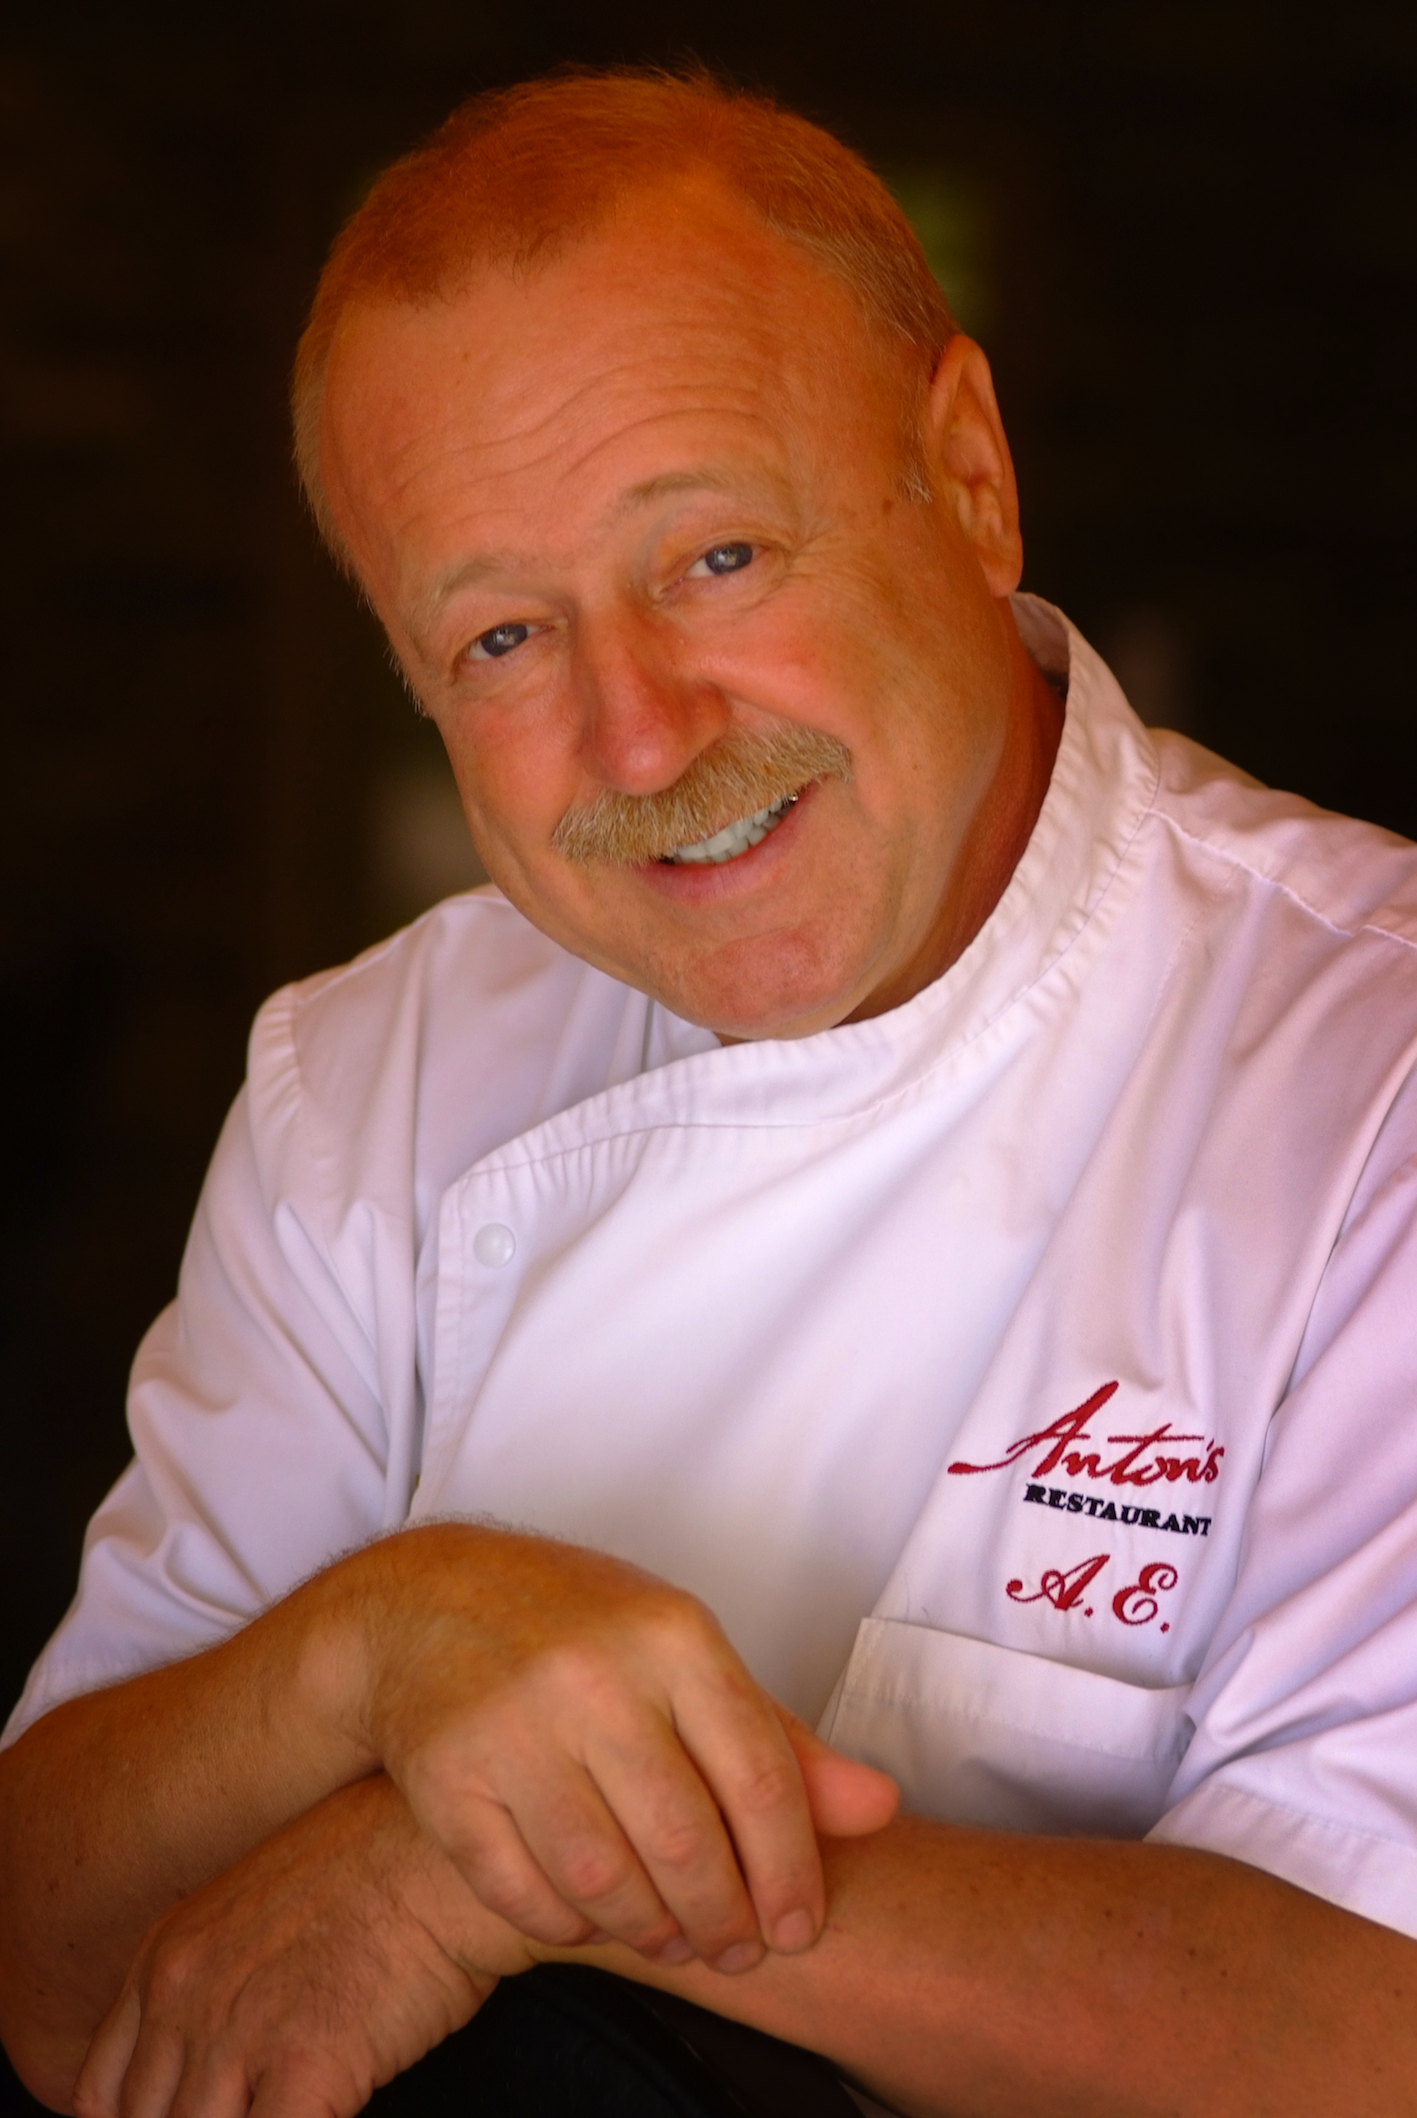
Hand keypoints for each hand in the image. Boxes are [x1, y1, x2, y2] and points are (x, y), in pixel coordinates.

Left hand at [73, 1774, 533, 2117]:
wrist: (446, 1851)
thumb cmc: (382, 1865)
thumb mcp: (261, 1903)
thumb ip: (220, 1975)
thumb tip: (221, 2051)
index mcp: (166, 1957)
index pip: (101, 2095)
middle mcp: (183, 1996)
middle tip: (251, 2108)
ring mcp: (237, 2034)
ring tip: (291, 2110)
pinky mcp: (304, 2067)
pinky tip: (325, 2116)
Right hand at [341, 1526, 896, 1976]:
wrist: (428, 1599)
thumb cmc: (580, 1627)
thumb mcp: (684, 1651)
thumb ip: (779, 1736)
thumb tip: (879, 1809)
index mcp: (672, 1636)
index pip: (760, 1779)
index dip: (791, 1872)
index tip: (799, 1926)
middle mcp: (594, 1677)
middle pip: (685, 1843)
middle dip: (724, 1919)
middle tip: (735, 1948)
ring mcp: (513, 1728)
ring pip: (605, 1881)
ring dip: (651, 1931)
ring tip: (672, 1937)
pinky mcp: (446, 1778)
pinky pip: (522, 1891)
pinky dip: (568, 1924)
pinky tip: (593, 1917)